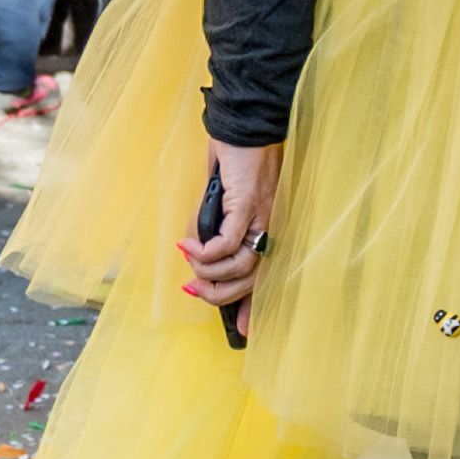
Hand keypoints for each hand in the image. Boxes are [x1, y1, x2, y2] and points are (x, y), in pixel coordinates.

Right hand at [183, 138, 281, 309]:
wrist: (245, 127)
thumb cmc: (235, 160)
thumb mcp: (220, 201)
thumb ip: (212, 225)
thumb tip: (193, 250)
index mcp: (266, 230)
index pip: (264, 276)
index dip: (252, 306)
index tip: (242, 330)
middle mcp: (269, 228)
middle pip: (251, 279)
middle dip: (218, 294)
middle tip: (193, 288)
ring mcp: (261, 218)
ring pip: (240, 266)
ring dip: (208, 272)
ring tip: (190, 262)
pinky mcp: (247, 204)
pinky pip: (229, 242)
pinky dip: (207, 251)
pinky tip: (190, 246)